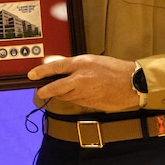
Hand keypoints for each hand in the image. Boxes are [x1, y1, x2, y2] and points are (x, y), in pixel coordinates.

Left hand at [26, 54, 140, 111]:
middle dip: (46, 90)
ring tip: (65, 89)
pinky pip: (76, 101)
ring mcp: (85, 93)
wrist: (132, 83)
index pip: (56, 67)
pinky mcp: (90, 103)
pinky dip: (74, 98)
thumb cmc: (114, 69)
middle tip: (40, 92)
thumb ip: (74, 64)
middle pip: (57, 87)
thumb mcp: (92, 60)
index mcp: (82, 64)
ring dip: (62, 94)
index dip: (41, 72)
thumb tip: (56, 65)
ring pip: (65, 96)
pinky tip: (79, 94)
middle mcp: (80, 79)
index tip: (32, 76)